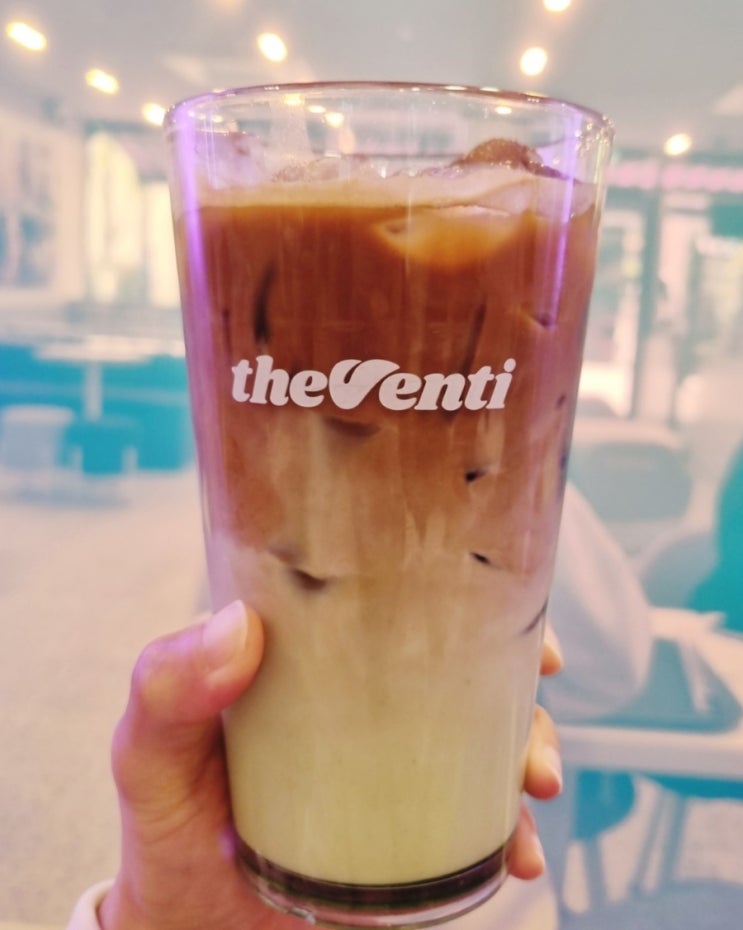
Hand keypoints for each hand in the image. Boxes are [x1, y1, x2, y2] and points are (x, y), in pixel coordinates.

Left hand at [99, 603, 562, 929]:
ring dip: (532, 749)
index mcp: (314, 658)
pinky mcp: (411, 829)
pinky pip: (479, 819)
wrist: (195, 929)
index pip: (396, 604)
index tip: (510, 605)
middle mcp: (365, 702)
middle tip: (536, 694)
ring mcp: (394, 766)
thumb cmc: (169, 826)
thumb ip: (166, 690)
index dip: (461, 593)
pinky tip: (517, 858)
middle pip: (462, 668)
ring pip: (486, 738)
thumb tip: (240, 626)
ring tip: (538, 785)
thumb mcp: (149, 755)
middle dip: (518, 680)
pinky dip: (509, 832)